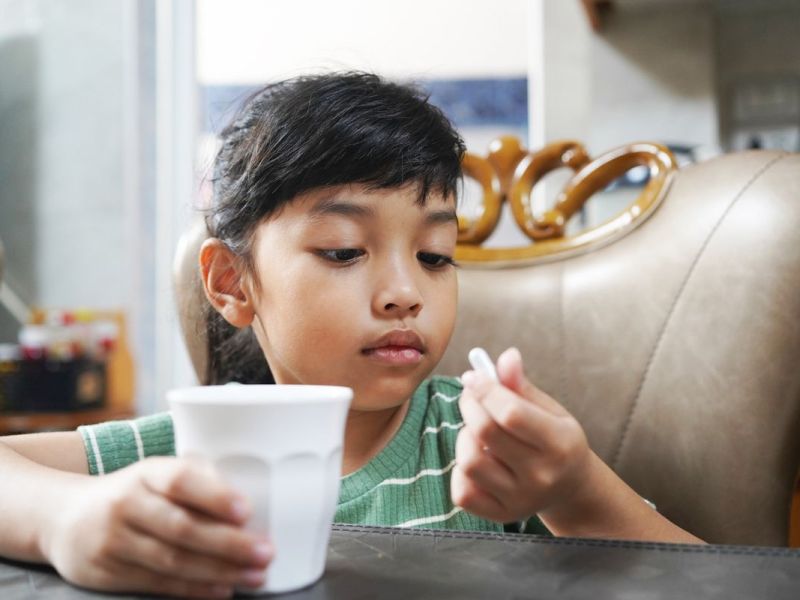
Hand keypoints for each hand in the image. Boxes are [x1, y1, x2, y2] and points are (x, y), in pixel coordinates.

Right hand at [42, 456, 271, 598]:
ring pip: (173, 560)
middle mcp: (126, 505)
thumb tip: (249, 504)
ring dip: (219, 571)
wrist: (65, 517)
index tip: (246, 510)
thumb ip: (197, 481)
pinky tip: (223, 589)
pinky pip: (158, 583)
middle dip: (229, 543)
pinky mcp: (107, 573)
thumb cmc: (133, 493)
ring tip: (254, 575)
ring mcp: (113, 541)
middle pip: (181, 527)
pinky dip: (194, 589)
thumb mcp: (156, 475)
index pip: (180, 480)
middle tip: (265, 552)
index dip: (214, 496)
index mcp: (145, 473)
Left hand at [452, 347, 591, 522]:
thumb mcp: (548, 409)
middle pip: (485, 433)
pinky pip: (462, 492)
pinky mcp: (500, 515)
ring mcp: (520, 500)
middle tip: (471, 395)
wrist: (570, 487)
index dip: (485, 389)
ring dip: (465, 436)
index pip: (511, 413)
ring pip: (469, 461)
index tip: (474, 376)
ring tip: (477, 430)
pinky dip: (460, 471)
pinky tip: (477, 457)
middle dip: (470, 404)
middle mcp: (541, 476)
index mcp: (560, 444)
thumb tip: (506, 357)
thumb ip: (522, 385)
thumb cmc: (555, 438)